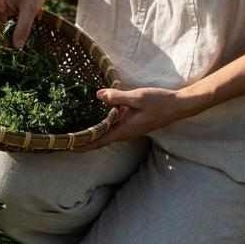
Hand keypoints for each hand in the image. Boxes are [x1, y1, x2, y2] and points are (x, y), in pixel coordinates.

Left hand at [75, 86, 190, 150]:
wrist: (178, 106)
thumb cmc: (159, 102)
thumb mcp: (137, 97)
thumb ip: (118, 97)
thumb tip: (98, 95)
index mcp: (124, 130)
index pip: (99, 141)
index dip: (83, 145)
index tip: (68, 148)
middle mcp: (126, 132)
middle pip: (100, 140)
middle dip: (83, 141)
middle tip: (66, 140)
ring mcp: (130, 128)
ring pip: (107, 134)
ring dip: (92, 134)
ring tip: (76, 131)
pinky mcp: (133, 123)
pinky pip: (114, 127)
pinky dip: (103, 125)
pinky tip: (97, 117)